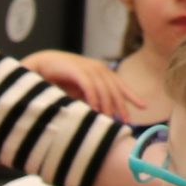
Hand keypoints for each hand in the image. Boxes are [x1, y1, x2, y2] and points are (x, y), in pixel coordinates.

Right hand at [24, 50, 138, 121]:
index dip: (132, 96)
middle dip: (121, 106)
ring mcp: (89, 68)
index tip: (143, 107)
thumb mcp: (80, 90)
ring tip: (109, 119)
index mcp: (102, 72)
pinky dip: (93, 98)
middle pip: (115, 89)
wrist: (42, 65)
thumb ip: (92, 98)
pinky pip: (90, 86)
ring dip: (107, 105)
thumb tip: (102, 114)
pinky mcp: (77, 71)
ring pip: (104, 89)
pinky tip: (95, 110)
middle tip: (125, 121)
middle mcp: (99, 69)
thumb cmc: (60, 79)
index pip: (121, 85)